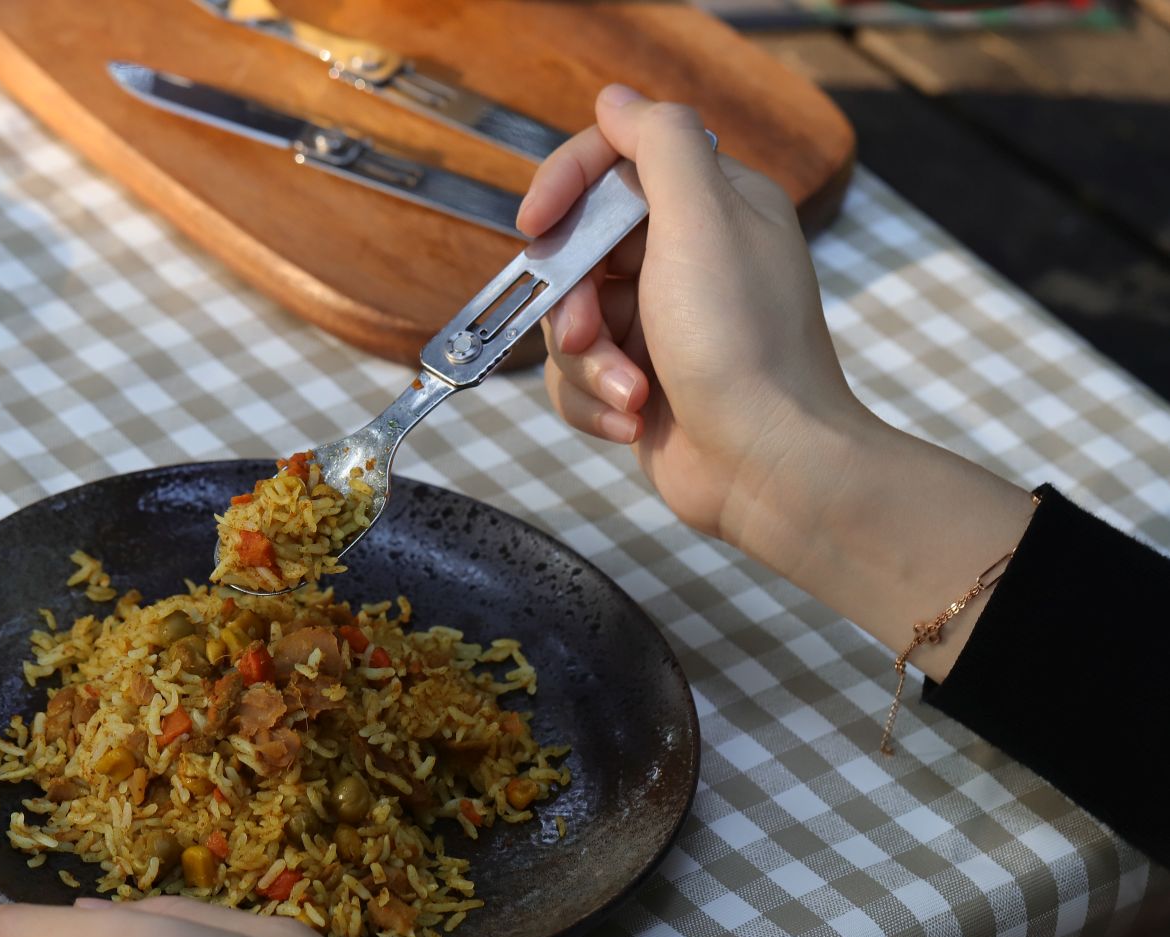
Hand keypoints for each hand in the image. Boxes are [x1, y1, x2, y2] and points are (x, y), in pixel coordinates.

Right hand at [522, 84, 874, 562]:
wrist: (769, 468)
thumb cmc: (743, 346)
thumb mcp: (702, 221)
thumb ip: (659, 145)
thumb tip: (617, 100)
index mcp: (713, 207)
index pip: (616, 163)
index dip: (566, 185)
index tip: (535, 223)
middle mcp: (687, 259)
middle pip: (578, 251)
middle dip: (572, 301)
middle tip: (589, 333)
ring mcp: (661, 325)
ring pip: (569, 322)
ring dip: (588, 363)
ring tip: (631, 394)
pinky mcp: (640, 382)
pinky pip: (578, 377)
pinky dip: (594, 401)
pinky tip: (633, 420)